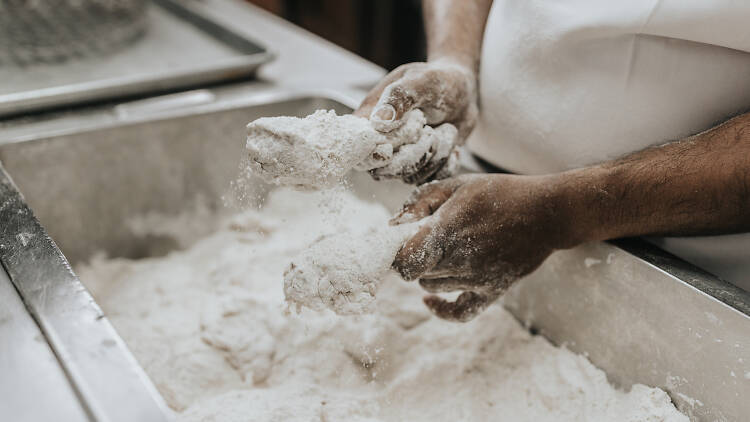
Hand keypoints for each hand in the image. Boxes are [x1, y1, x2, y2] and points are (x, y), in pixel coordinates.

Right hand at [354, 61, 477, 183]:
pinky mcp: (422, 169)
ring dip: (436, 153)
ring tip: (445, 127)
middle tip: (427, 127)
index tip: (398, 140)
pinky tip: (450, 140)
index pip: (359, 151)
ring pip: (411, 177)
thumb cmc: (436, 80)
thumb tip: (378, 123)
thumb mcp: (419, 81)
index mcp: (368, 122)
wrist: (461, 90)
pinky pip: (433, 179)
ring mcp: (401, 160)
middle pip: (384, 171)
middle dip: (413, 152)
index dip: (377, 152)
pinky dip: (448, 161)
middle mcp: (380, 145)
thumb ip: (398, 98)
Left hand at [391, 174, 572, 321]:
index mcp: (446, 231)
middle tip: (425, 239)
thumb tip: (393, 225)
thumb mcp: (455, 186)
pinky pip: (459, 313)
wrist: (547, 212)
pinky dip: (440, 310)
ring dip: (429, 272)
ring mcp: (476, 279)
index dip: (395, 252)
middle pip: (414, 274)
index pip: (402, 261)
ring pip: (431, 286)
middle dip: (413, 257)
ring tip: (444, 249)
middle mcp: (459, 260)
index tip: (401, 240)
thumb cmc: (498, 193)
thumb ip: (419, 204)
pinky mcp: (492, 290)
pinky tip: (429, 300)